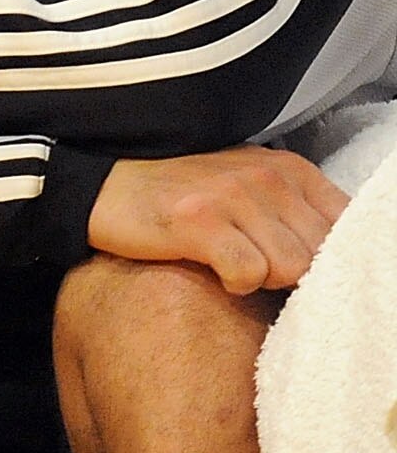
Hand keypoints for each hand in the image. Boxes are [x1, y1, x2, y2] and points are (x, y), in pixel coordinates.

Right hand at [88, 147, 348, 293]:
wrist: (104, 189)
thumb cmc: (184, 196)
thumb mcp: (251, 190)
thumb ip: (298, 213)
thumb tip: (341, 258)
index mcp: (288, 168)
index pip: (348, 224)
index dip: (331, 257)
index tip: (298, 266)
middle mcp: (265, 176)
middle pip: (321, 254)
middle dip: (294, 273)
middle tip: (257, 268)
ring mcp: (231, 196)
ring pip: (291, 268)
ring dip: (265, 280)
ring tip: (236, 267)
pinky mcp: (198, 221)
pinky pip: (248, 274)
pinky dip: (236, 284)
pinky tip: (216, 273)